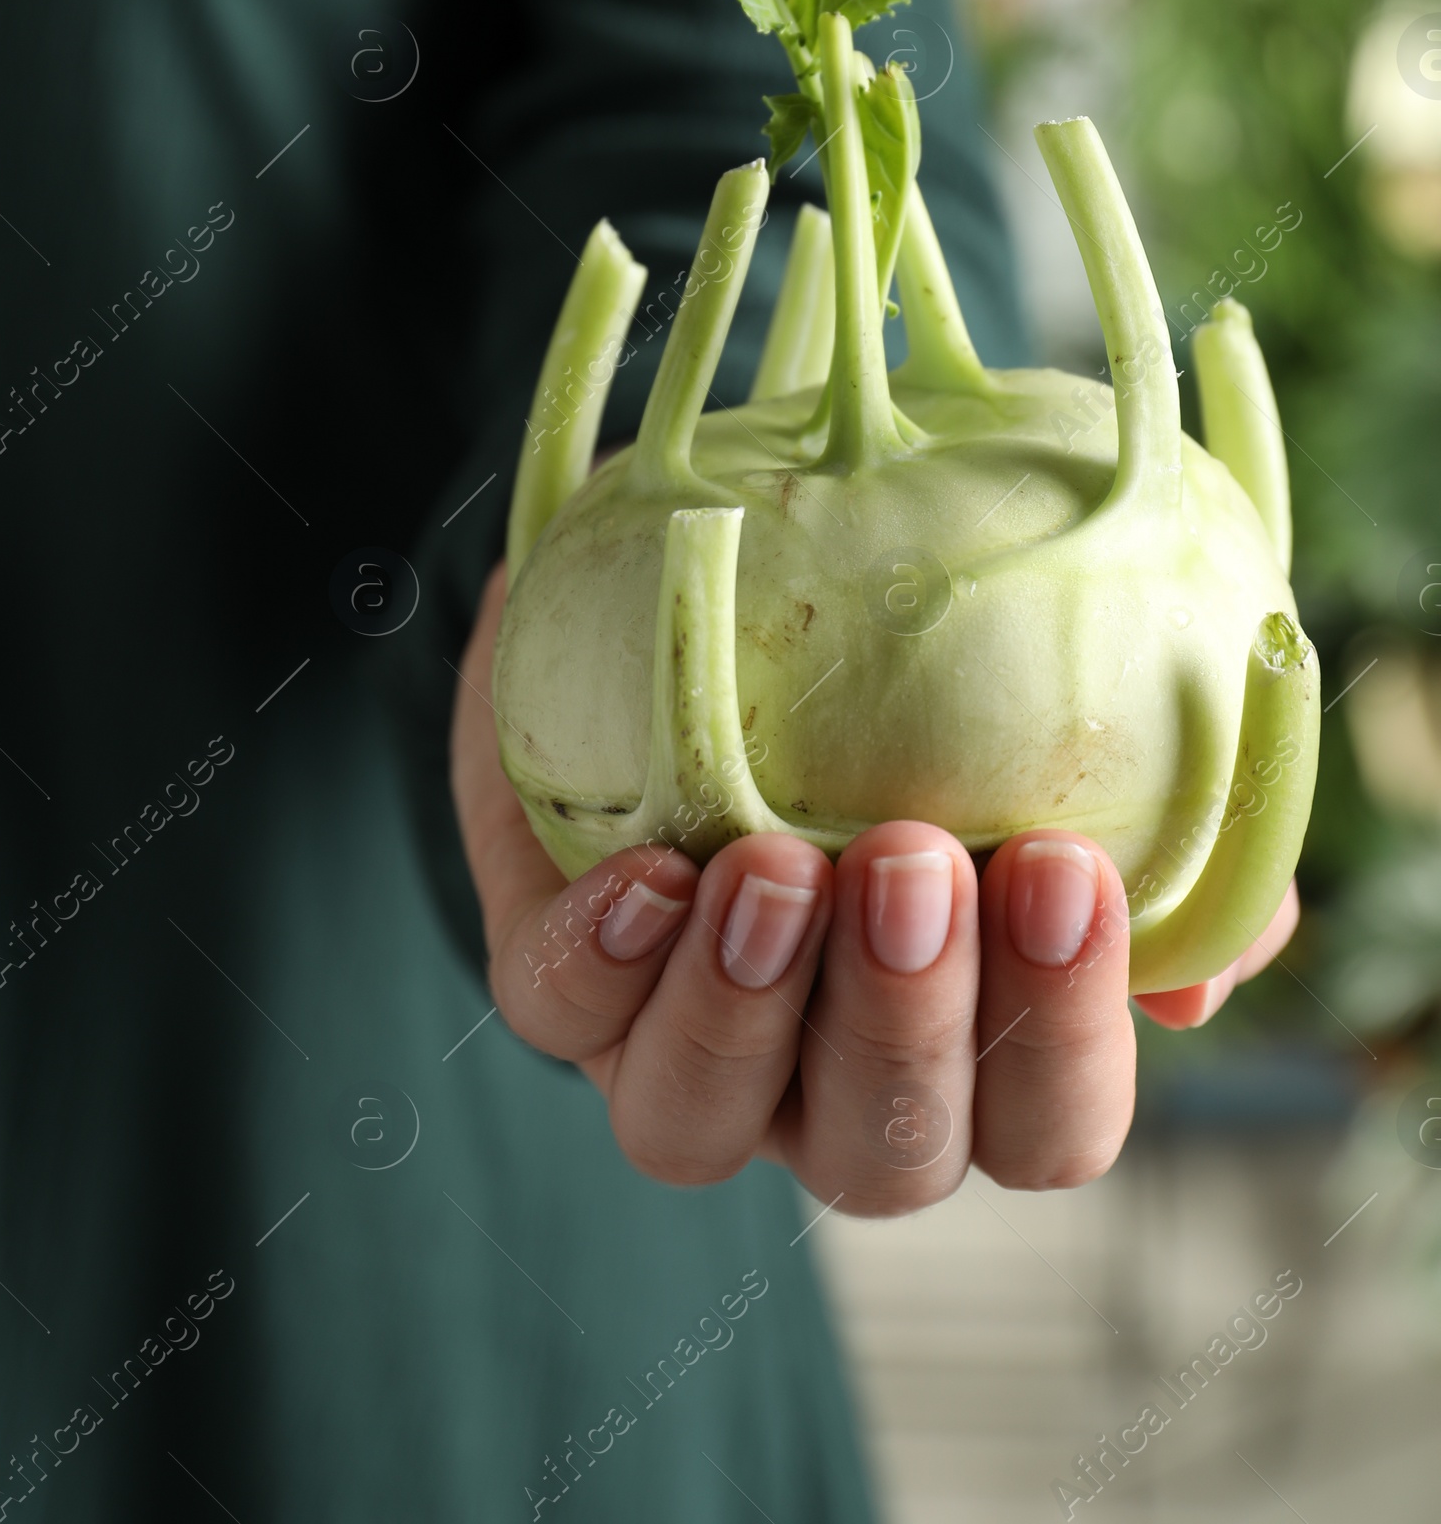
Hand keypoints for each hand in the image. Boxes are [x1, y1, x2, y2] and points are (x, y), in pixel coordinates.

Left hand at [451, 565, 1301, 1211]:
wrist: (692, 615)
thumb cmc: (912, 689)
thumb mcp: (1042, 718)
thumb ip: (1154, 822)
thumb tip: (1208, 961)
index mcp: (968, 1051)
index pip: (1046, 1123)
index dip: (1063, 1032)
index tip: (1071, 868)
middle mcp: (820, 1088)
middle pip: (881, 1154)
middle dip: (905, 1016)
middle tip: (919, 861)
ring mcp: (680, 1050)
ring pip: (697, 1125)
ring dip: (747, 1004)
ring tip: (776, 864)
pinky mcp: (560, 982)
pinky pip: (560, 1010)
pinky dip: (606, 954)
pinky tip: (649, 869)